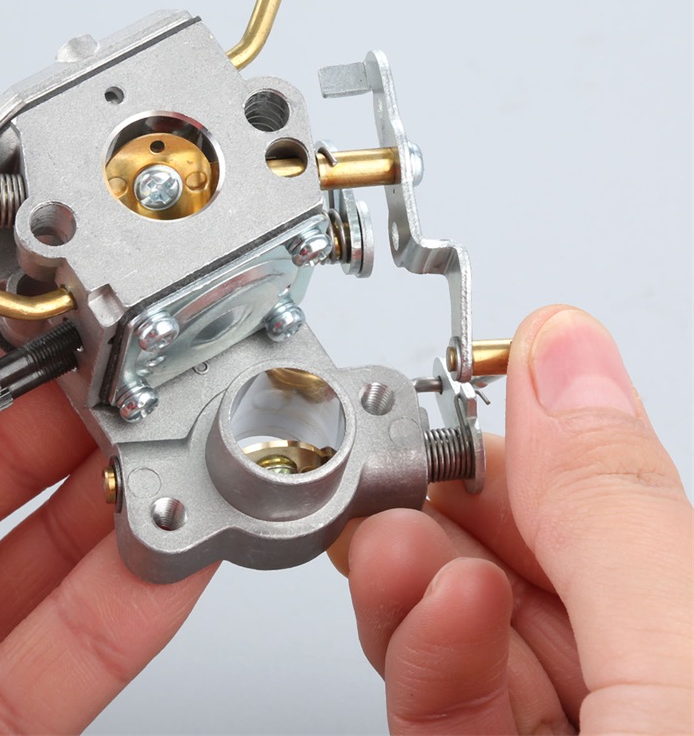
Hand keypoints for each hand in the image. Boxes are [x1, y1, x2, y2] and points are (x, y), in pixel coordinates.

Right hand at [330, 306, 692, 733]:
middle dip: (440, 512)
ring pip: (459, 622)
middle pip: (513, 554)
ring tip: (389, 547)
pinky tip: (421, 613)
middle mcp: (633, 668)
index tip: (422, 409)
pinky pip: (437, 698)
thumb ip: (606, 509)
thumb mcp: (678, 665)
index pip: (589, 493)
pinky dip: (414, 651)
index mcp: (688, 618)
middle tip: (383, 481)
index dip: (507, 444)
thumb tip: (562, 348)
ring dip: (410, 578)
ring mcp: (561, 728)